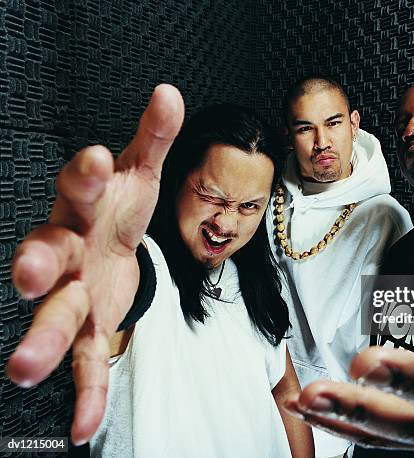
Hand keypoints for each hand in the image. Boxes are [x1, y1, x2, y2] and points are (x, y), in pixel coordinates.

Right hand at [8, 85, 183, 444]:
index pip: (77, 188)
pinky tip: (83, 425)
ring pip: (55, 314)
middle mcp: (69, 250)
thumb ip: (153, 137)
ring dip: (42, 338)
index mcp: (84, 207)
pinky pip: (86, 361)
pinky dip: (85, 391)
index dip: (82, 174)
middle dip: (37, 263)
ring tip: (26, 369)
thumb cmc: (118, 206)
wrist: (108, 244)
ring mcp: (75, 293)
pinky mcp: (91, 326)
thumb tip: (170, 93)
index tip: (91, 159)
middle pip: (47, 254)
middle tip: (27, 274)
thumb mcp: (139, 171)